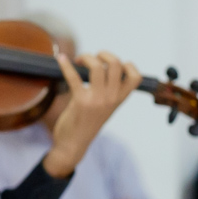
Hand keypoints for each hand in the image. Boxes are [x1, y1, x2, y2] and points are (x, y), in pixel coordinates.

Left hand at [41, 52, 140, 178]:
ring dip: (87, 57)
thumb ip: (107, 92)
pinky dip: (66, 65)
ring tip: (79, 60)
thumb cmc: (87, 123)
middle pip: (116, 65)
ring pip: (98, 67)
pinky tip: (61, 59)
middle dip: (104, 54)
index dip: (128, 65)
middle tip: (92, 58)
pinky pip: (74, 77)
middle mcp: (111, 99)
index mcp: (119, 99)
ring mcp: (97, 100)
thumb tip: (100, 68)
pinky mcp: (80, 102)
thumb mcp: (105, 107)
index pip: (136, 77)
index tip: (112, 65)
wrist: (74, 144)